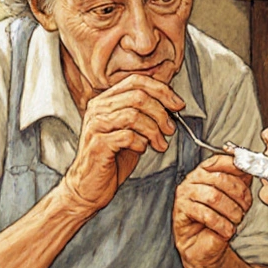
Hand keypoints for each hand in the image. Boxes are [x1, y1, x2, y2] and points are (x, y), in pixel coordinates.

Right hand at [62, 74, 184, 212]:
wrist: (89, 186)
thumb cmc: (112, 158)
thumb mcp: (133, 130)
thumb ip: (146, 112)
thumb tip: (169, 94)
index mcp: (105, 101)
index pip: (136, 81)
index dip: (161, 90)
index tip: (178, 104)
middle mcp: (97, 109)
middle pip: (138, 96)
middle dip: (161, 112)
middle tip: (170, 128)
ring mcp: (95, 126)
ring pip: (134, 115)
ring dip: (154, 130)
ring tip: (160, 143)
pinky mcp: (97, 144)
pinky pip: (128, 136)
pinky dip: (141, 143)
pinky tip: (142, 150)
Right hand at [173, 155, 252, 267]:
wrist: (205, 244)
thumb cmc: (218, 220)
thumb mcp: (233, 198)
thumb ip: (240, 181)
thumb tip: (252, 168)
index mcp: (204, 172)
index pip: (219, 161)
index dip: (235, 166)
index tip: (250, 173)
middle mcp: (193, 180)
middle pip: (219, 179)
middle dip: (238, 195)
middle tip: (245, 208)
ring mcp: (185, 194)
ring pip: (214, 197)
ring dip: (231, 211)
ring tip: (236, 220)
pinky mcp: (182, 210)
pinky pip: (206, 215)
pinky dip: (222, 225)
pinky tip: (226, 230)